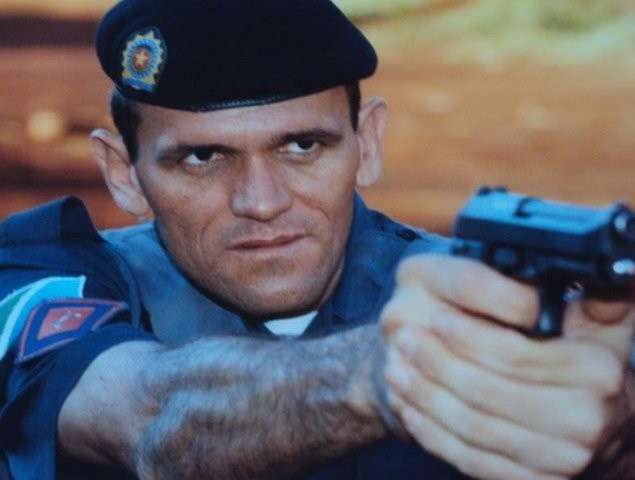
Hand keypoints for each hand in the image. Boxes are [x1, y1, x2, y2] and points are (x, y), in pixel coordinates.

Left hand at [380, 254, 634, 479]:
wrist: (592, 420)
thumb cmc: (581, 358)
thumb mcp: (590, 318)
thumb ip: (581, 294)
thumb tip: (574, 283)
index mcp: (597, 369)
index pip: (514, 352)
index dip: (469, 336)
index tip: (436, 317)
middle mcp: (585, 418)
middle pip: (487, 391)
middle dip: (436, 364)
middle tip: (403, 338)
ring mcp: (561, 457)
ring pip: (473, 426)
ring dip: (425, 398)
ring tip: (396, 370)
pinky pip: (472, 460)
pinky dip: (434, 434)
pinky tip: (410, 409)